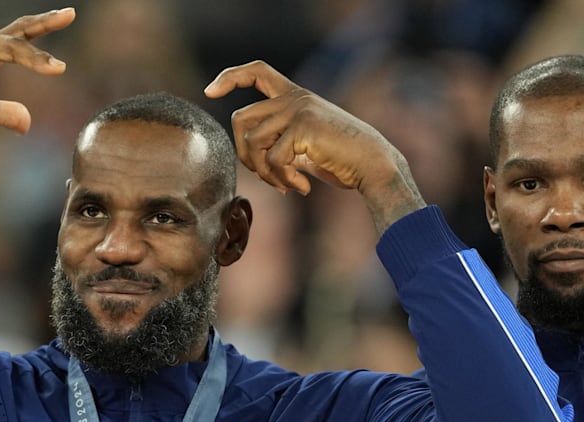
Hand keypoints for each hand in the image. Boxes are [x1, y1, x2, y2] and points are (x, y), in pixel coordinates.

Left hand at [205, 60, 423, 231]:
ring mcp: (298, 110)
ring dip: (265, 173)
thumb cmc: (340, 159)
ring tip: (287, 185)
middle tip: (266, 176)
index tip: (210, 91)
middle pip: (240, 119)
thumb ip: (278, 141)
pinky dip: (282, 180)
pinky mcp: (303, 127)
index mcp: (294, 95)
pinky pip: (271, 159)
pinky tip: (301, 188)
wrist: (372, 164)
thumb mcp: (303, 146)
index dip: (230, 77)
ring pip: (252, 143)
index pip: (256, 72)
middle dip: (244, 155)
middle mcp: (294, 97)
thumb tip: (248, 158)